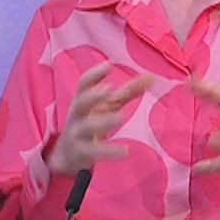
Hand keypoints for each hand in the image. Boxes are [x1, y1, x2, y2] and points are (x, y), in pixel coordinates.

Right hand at [45, 62, 153, 176]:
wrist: (68, 154)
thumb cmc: (92, 123)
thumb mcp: (107, 106)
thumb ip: (128, 91)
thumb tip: (151, 76)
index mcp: (83, 101)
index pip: (83, 84)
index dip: (94, 74)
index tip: (109, 64)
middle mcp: (77, 115)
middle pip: (80, 102)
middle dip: (93, 96)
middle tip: (110, 89)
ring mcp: (78, 134)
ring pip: (87, 127)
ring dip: (102, 121)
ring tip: (120, 117)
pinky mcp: (82, 153)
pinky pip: (94, 151)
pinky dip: (109, 151)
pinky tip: (125, 151)